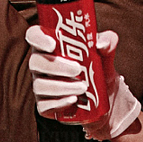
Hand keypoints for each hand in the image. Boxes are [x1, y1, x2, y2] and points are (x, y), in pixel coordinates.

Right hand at [24, 26, 140, 140]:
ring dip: (61, 86)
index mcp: (50, 46)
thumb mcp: (106, 53)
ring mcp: (41, 85)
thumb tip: (101, 44)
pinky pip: (45, 105)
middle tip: (77, 69)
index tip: (53, 44)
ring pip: (40, 85)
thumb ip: (108, 41)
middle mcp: (41, 65)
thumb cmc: (99, 68)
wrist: (106, 97)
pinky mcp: (45, 105)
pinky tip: (73, 100)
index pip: (34, 35)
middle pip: (36, 62)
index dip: (38, 38)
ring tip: (83, 87)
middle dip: (56, 66)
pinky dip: (59, 103)